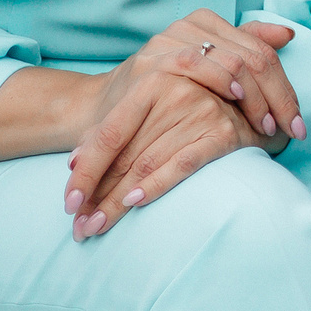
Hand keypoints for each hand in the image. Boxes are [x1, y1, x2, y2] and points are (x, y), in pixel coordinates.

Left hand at [64, 72, 283, 238]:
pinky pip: (183, 165)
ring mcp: (202, 112)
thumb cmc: (180, 109)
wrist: (242, 99)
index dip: (86, 172)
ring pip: (148, 165)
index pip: (108, 135)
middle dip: (98, 196)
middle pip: (125, 156)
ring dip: (118, 202)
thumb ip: (108, 132)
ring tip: (97, 226)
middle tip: (79, 227)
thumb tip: (74, 164)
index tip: (68, 205)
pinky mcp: (223, 134)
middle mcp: (176, 92)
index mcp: (151, 83)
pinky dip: (157, 184)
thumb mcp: (141, 111)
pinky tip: (135, 202)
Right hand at [84, 10, 304, 147]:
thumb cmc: (157, 96)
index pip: (261, 52)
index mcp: (206, 23)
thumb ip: (242, 49)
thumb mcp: (203, 70)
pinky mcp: (153, 60)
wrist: (100, 110)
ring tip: (265, 128)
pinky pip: (197, 62)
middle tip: (288, 131)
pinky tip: (237, 100)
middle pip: (253, 58)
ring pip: (233, 60)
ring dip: (255, 97)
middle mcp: (189, 26)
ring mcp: (170, 41)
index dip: (284, 89)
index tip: (297, 123)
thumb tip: (288, 33)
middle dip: (277, 98)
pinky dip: (221, 80)